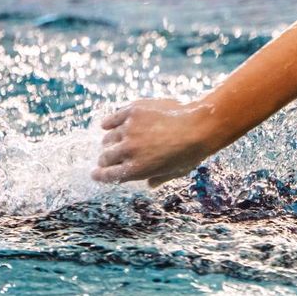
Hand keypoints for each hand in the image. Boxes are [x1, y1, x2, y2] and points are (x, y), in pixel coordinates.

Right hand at [91, 98, 215, 185]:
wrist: (201, 125)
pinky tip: (106, 125)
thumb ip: (159, 178)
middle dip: (105, 160)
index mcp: (136, 170)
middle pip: (105, 157)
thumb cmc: (192, 151)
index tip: (96, 173)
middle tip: (107, 158)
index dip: (100, 175)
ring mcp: (129, 129)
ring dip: (109, 142)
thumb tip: (149, 184)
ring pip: (108, 138)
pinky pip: (112, 118)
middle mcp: (128, 151)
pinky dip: (108, 123)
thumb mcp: (176, 172)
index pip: (108, 175)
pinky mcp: (132, 111)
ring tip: (112, 141)